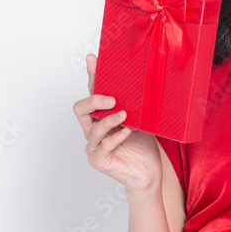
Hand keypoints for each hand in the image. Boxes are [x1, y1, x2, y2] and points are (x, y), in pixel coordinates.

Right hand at [72, 53, 161, 191]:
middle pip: (81, 109)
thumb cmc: (142, 145)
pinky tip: (127, 132)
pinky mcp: (99, 160)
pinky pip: (103, 147)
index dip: (91, 76)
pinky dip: (115, 138)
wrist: (149, 172)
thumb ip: (135, 104)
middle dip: (94, 100)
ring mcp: (94, 146)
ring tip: (124, 115)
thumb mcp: (141, 119)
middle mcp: (93, 129)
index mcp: (101, 116)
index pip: (92, 92)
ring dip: (108, 120)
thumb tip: (144, 81)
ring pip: (93, 129)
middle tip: (111, 98)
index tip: (93, 59)